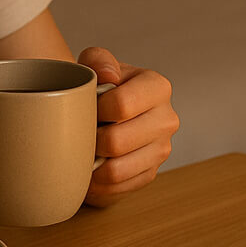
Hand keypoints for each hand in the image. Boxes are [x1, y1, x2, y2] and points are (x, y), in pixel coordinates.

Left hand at [78, 46, 177, 206]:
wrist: (106, 113)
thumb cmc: (100, 88)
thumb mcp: (95, 64)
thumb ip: (98, 59)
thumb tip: (108, 75)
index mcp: (158, 87)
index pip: (121, 105)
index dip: (94, 109)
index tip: (85, 107)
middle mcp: (167, 119)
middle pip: (117, 142)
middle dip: (90, 139)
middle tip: (79, 132)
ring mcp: (161, 150)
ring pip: (116, 170)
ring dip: (92, 163)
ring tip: (82, 149)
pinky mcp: (150, 174)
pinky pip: (117, 188)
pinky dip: (97, 182)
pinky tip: (90, 166)